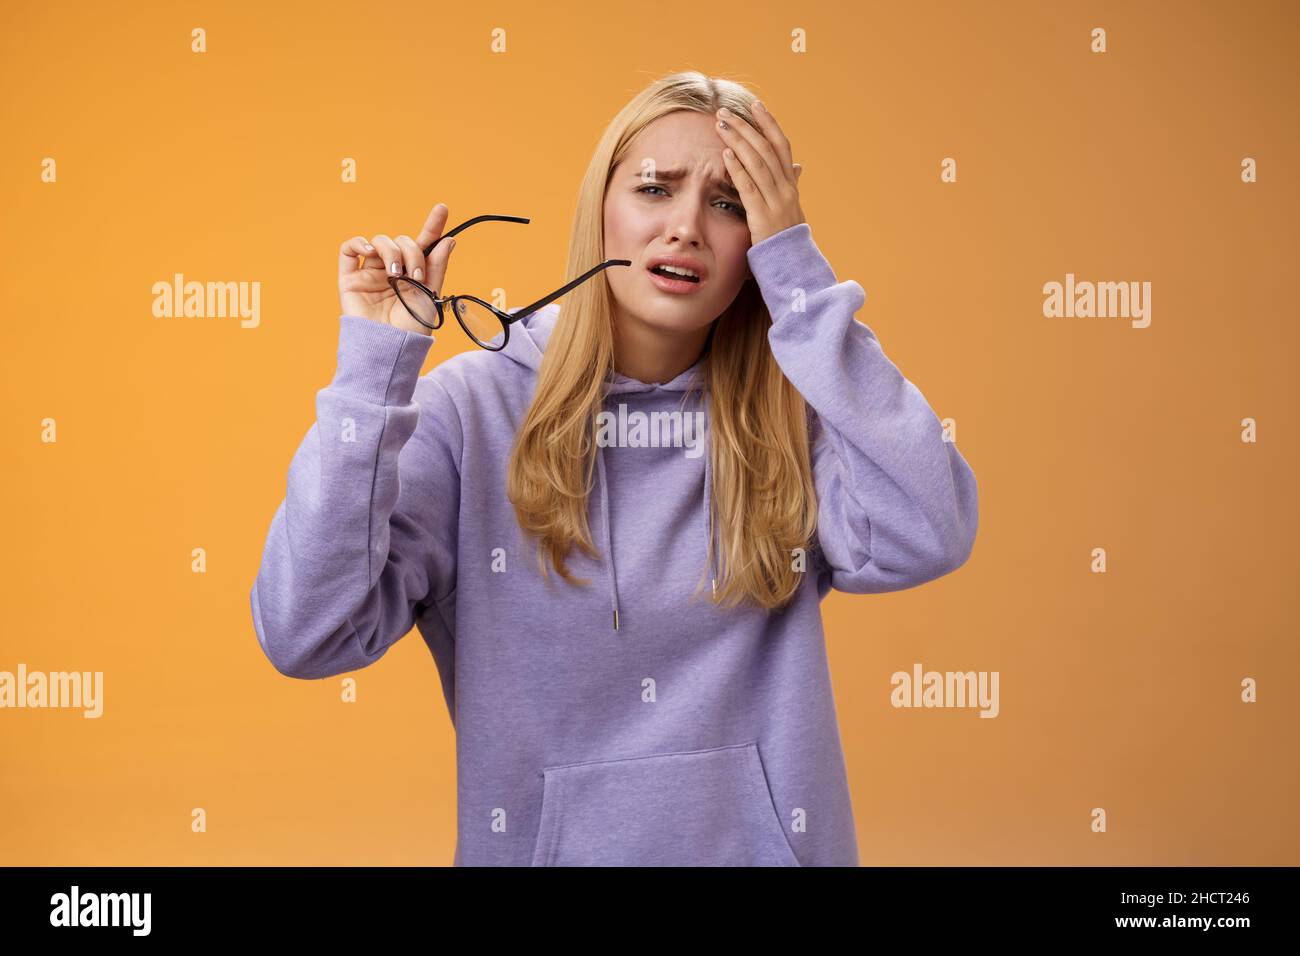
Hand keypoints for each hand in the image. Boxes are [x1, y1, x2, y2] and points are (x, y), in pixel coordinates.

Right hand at [338, 202, 456, 334]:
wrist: (388, 348)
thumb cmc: (410, 329)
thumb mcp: (430, 295)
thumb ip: (437, 266)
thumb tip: (449, 240)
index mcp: (413, 274)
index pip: (423, 244)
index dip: (433, 226)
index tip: (442, 209)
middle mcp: (392, 270)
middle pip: (402, 241)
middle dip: (412, 252)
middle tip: (415, 275)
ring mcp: (371, 272)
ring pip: (379, 241)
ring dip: (391, 251)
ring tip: (395, 274)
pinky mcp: (350, 278)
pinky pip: (349, 249)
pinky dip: (358, 242)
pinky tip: (369, 251)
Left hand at [715, 103, 805, 245]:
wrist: (794, 267)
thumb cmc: (787, 239)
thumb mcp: (792, 209)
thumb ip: (790, 186)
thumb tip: (797, 167)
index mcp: (790, 185)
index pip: (781, 145)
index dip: (769, 123)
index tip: (756, 105)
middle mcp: (785, 189)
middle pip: (766, 149)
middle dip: (745, 127)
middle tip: (725, 112)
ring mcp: (776, 202)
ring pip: (758, 163)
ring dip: (738, 141)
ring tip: (720, 126)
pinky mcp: (763, 217)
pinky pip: (750, 188)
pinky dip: (737, 169)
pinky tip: (725, 155)